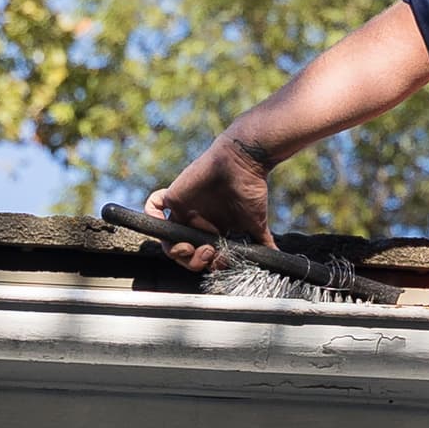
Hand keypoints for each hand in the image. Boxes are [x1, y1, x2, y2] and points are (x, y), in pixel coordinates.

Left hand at [146, 133, 271, 271]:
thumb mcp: (256, 224)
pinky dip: (151, 217)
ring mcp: (183, 211)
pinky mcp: (174, 196)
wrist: (243, 163)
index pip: (198, 256)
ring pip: (167, 240)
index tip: (218, 260)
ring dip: (176, 251)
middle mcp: (195, 223)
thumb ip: (263, 243)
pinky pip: (153, 207)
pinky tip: (166, 226)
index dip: (204, 264)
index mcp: (211, 231)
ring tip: (192, 247)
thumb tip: (277, 258)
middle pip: (181, 253)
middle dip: (192, 261)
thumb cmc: (251, 190)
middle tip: (207, 253)